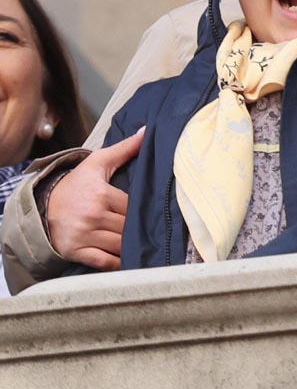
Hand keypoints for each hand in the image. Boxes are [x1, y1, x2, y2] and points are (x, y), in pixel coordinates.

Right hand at [46, 127, 144, 270]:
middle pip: (129, 227)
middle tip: (153, 229)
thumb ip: (125, 148)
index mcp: (101, 194)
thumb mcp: (98, 162)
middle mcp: (92, 216)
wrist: (43, 205)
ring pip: (120, 245)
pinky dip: (118, 263)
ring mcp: (83, 236)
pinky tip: (127, 259)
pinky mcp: (76, 251)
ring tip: (144, 243)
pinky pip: (104, 262)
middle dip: (139, 228)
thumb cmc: (77, 184)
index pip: (134, 207)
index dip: (145, 209)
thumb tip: (148, 131)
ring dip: (132, 245)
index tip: (155, 210)